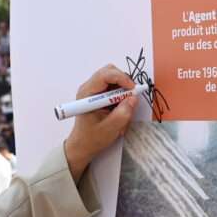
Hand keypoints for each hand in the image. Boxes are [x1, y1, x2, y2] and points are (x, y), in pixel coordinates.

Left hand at [61, 64, 137, 179]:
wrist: (83, 144)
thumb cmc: (92, 138)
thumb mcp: (110, 128)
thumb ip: (123, 113)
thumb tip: (134, 98)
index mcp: (87, 94)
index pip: (105, 75)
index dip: (122, 78)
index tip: (133, 90)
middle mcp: (89, 88)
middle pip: (110, 71)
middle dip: (124, 81)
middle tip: (131, 96)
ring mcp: (95, 90)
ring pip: (114, 78)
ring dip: (124, 89)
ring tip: (124, 107)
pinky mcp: (100, 94)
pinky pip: (115, 86)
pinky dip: (122, 94)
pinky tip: (120, 108)